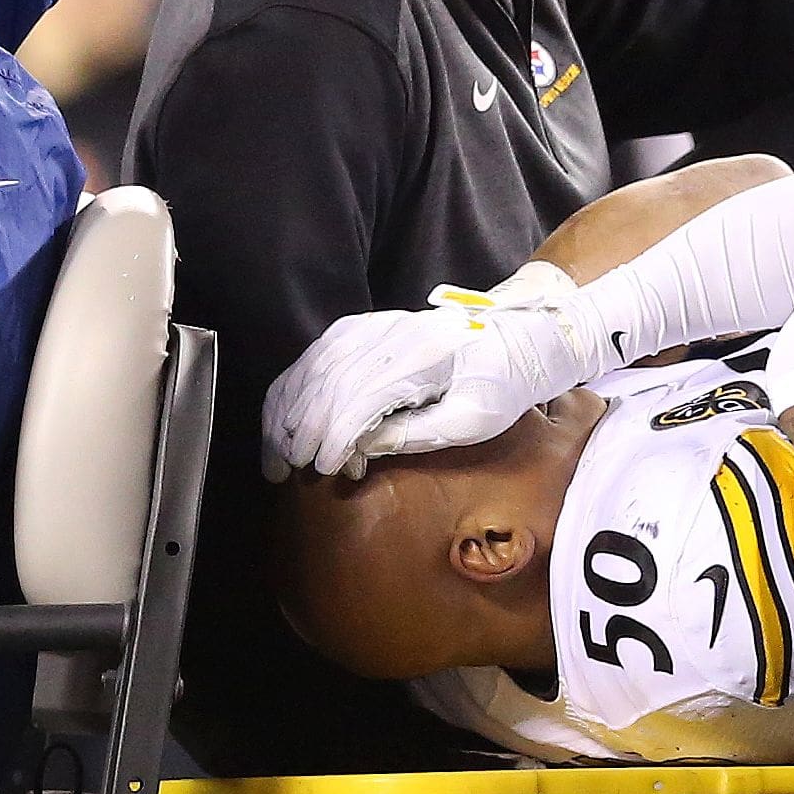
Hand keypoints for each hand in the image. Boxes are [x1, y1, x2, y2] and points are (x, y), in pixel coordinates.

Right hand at [262, 303, 585, 480]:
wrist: (515, 338)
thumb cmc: (500, 386)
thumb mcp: (473, 421)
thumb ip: (417, 433)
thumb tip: (363, 447)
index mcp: (423, 355)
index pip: (360, 395)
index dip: (336, 437)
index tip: (325, 470)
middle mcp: (390, 330)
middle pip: (328, 380)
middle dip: (302, 429)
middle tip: (291, 469)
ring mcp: (372, 324)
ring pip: (313, 365)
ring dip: (288, 411)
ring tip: (279, 452)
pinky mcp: (362, 326)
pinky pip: (314, 355)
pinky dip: (293, 388)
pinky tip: (283, 419)